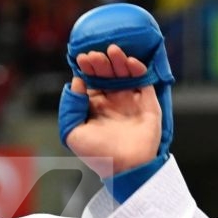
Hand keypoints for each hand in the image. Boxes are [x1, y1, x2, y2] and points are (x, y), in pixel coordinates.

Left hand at [63, 45, 163, 178]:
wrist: (127, 167)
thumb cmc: (98, 154)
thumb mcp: (72, 132)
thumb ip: (70, 107)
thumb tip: (76, 82)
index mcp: (95, 106)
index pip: (90, 80)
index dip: (87, 68)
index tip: (83, 59)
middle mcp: (113, 101)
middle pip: (106, 74)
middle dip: (100, 62)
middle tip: (95, 56)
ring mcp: (131, 100)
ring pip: (124, 73)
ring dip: (118, 60)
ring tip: (112, 51)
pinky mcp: (148, 102)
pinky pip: (144, 80)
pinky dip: (138, 68)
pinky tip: (129, 62)